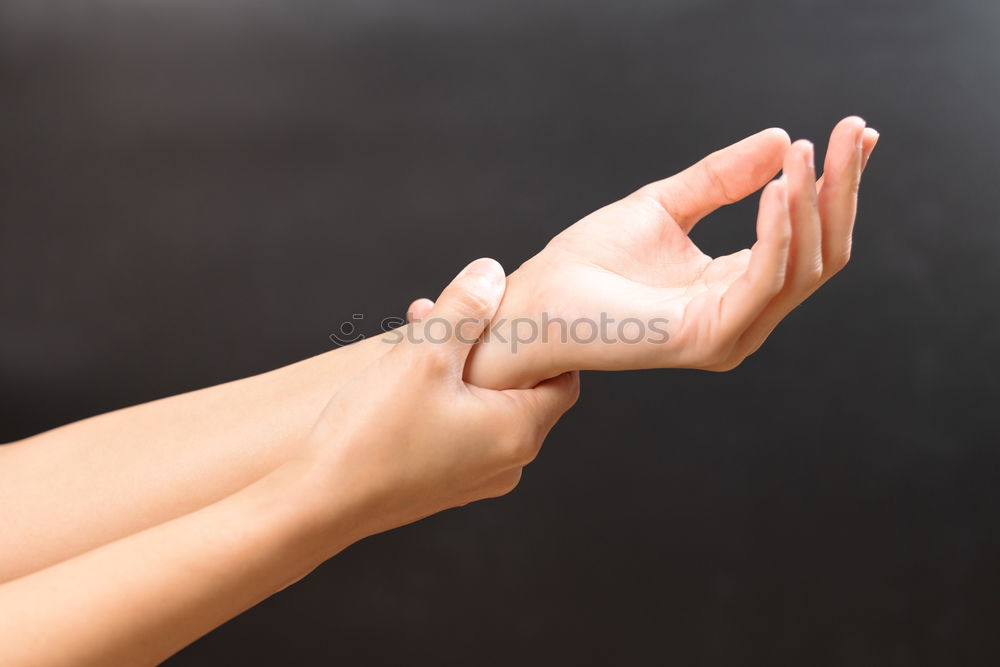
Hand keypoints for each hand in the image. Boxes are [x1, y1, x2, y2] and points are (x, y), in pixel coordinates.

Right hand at [302, 258, 579, 538]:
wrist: (316, 505)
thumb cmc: (371, 435)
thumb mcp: (422, 355)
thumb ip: (463, 307)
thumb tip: (491, 273)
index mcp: (518, 433)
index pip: (565, 378)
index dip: (544, 342)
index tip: (512, 313)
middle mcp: (509, 463)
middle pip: (522, 390)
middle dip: (488, 346)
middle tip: (447, 316)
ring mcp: (476, 478)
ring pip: (486, 407)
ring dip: (460, 368)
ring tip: (417, 336)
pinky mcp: (445, 485)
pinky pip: (462, 430)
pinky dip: (446, 399)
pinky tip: (405, 376)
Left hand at [408, 117, 877, 388]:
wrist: (536, 301)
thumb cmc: (588, 262)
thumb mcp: (666, 205)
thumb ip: (722, 179)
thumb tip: (781, 138)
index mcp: (734, 288)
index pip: (808, 240)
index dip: (836, 187)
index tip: (856, 134)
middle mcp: (743, 316)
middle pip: (821, 254)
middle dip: (841, 190)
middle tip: (851, 132)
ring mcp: (730, 333)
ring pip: (804, 268)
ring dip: (812, 205)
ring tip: (809, 153)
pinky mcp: (708, 338)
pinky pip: (763, 281)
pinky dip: (778, 233)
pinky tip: (779, 189)